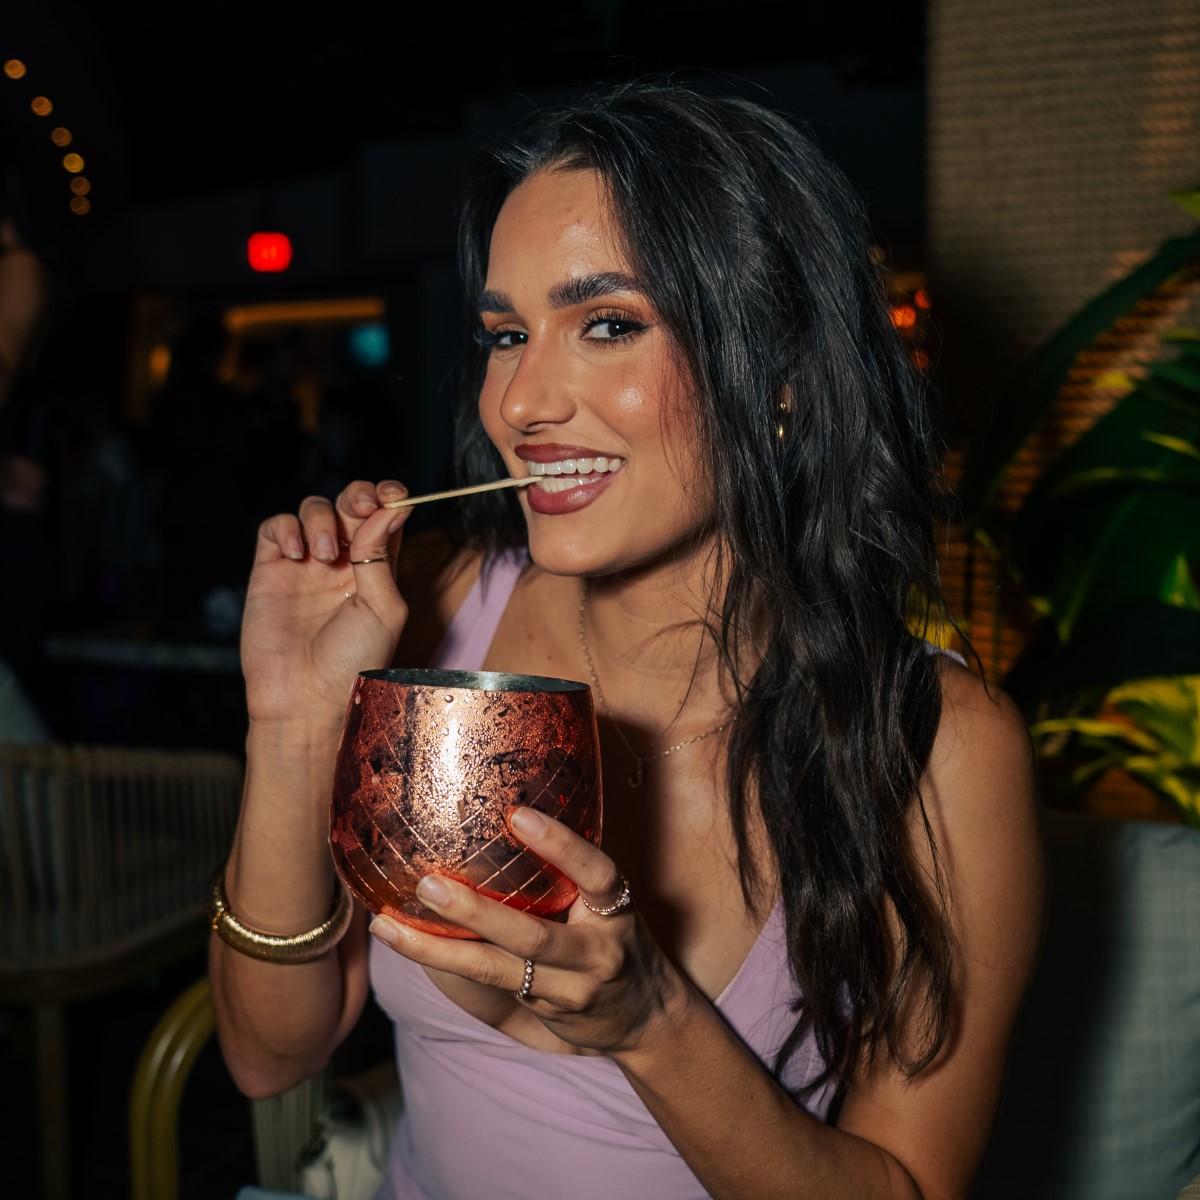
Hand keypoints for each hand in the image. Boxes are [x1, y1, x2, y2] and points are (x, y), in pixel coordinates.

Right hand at [241, 479, 411, 730]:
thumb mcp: (384, 608)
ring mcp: (305, 564)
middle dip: (358, 494)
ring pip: (313, 509)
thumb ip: (381, 555)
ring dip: (322, 519)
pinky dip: (286, 529)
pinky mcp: (270, 569)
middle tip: (360, 505)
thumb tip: (391, 507)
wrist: (306, 697)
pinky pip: (275, 528)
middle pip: (350, 504)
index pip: (384, 517)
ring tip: (324, 557)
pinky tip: (297, 556)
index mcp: (377, 569)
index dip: (388, 498)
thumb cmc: (354, 661)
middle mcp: (343, 562)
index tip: (394, 495)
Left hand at [368, 806, 683, 1055]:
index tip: (518, 814)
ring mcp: (571, 989)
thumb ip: (573, 872)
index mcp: (616, 910)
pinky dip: (444, 967)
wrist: (650, 1020)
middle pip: (533, 936)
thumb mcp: (609, 902)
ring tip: (389, 926)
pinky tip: (403, 944)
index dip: (561, 845)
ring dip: (439, 950)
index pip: (596, 872)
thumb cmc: (615, 939)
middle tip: (426, 884)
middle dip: (477, 913)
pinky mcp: (547, 1014)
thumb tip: (505, 812)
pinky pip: (490, 990)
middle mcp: (596, 952)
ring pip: (500, 972)